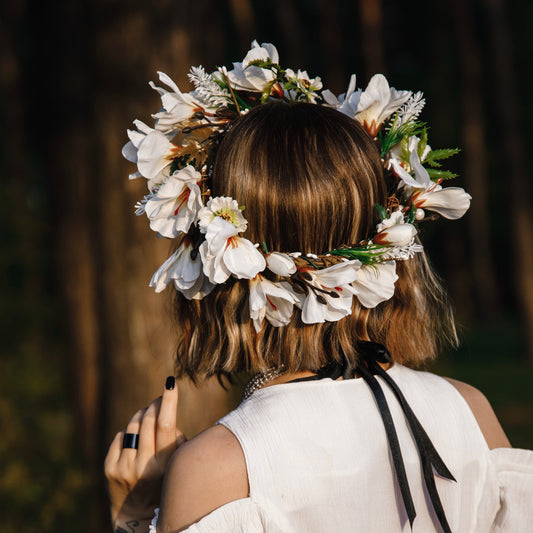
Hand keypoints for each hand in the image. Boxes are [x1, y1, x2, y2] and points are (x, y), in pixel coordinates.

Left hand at [104, 376, 186, 529]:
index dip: (168, 400)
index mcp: (164, 464)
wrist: (137, 515)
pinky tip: (136, 442)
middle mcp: (143, 465)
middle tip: (160, 399)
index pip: (165, 423)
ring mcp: (123, 466)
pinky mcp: (109, 467)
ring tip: (148, 419)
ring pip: (134, 424)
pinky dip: (130, 433)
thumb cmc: (165, 481)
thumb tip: (164, 409)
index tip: (171, 382)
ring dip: (143, 415)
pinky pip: (121, 435)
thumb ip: (175, 439)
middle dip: (156, 404)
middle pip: (148, 419)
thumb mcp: (177, 464)